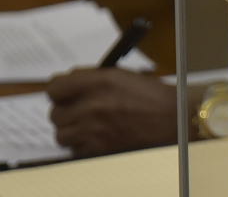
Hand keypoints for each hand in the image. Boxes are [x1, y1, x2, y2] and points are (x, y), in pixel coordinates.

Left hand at [45, 68, 176, 156]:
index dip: (58, 91)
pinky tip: (96, 139)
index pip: (55, 88)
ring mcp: (92, 130)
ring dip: (71, 131)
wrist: (172, 120)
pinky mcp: (97, 150)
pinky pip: (74, 151)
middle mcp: (91, 106)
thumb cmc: (151, 96)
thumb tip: (68, 80)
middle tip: (78, 112)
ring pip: (61, 135)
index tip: (62, 94)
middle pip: (55, 114)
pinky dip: (81, 146)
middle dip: (65, 112)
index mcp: (98, 82)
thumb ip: (91, 78)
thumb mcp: (121, 76)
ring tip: (87, 127)